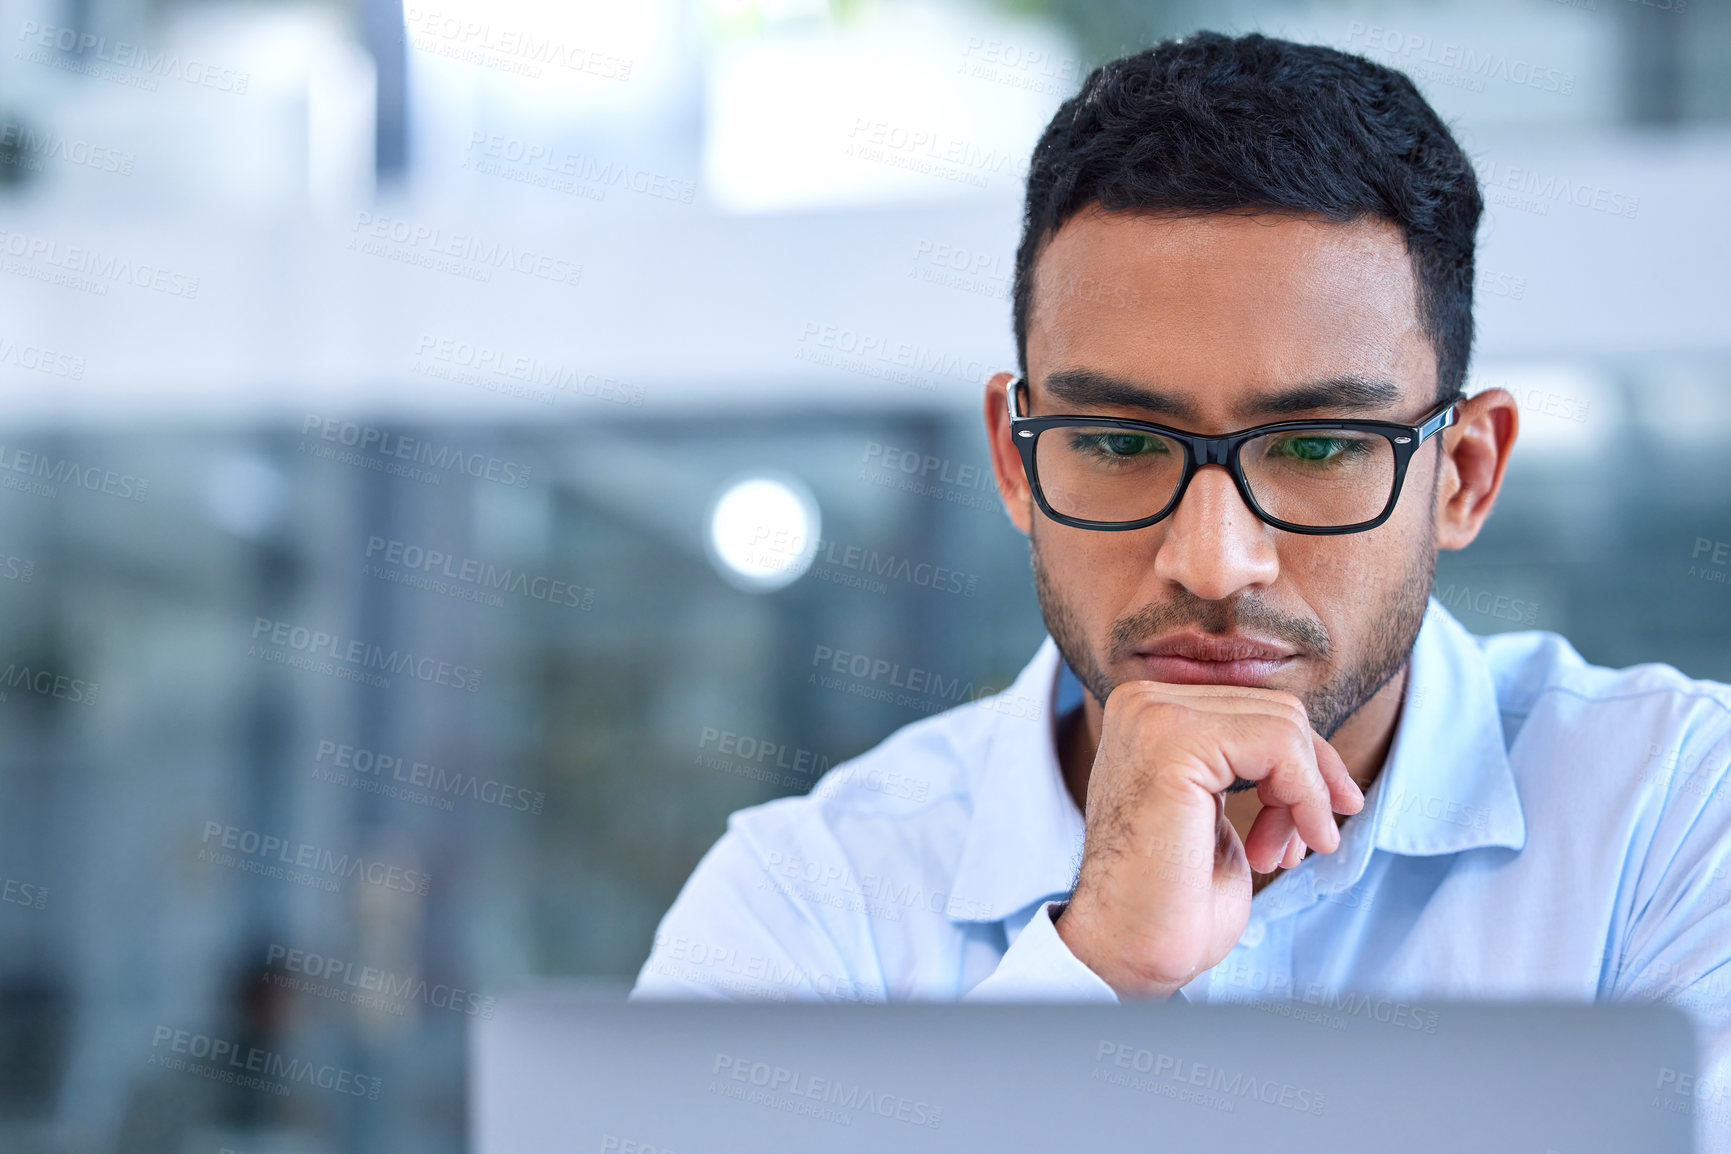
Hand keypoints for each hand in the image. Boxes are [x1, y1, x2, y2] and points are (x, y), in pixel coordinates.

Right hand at [1053, 680, 1363, 998]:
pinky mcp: (1174, 743)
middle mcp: (1143, 703)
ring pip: (1284, 725)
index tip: (1317, 817)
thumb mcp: (1211, 804)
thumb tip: (1310, 741)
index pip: (1256, 706)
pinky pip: (1280, 745)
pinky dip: (1305, 798)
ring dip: (1307, 797)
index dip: (1304, 763)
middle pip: (1276, 710)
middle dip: (1311, 780)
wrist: (1131, 946)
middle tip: (1303, 841)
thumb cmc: (1172, 893)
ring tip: (1282, 851)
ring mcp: (1154, 717)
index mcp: (1147, 711)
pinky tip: (1288, 847)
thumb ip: (1239, 757)